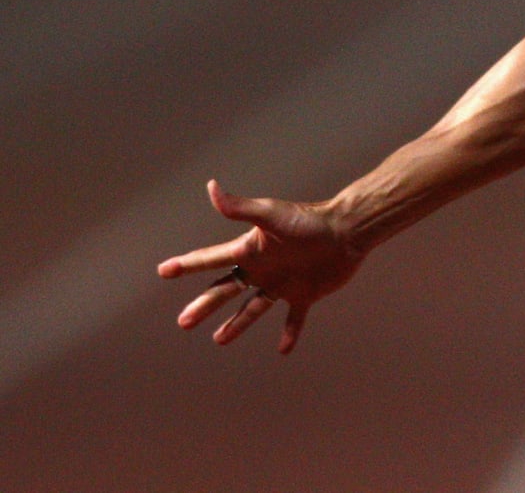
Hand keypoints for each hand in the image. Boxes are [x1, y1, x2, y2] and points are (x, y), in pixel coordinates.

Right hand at [157, 180, 364, 353]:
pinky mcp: (305, 294)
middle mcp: (263, 268)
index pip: (211, 259)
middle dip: (204, 305)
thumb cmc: (309, 220)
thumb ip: (240, 207)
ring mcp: (283, 283)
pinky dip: (289, 333)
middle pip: (225, 290)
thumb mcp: (271, 215)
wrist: (348, 230)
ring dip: (237, 324)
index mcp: (250, 250)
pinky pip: (294, 318)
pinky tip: (283, 350)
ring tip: (219, 340)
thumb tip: (211, 187)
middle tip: (184, 322)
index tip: (164, 271)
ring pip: (253, 308)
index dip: (187, 265)